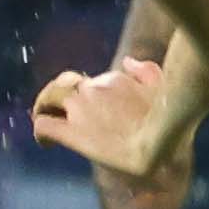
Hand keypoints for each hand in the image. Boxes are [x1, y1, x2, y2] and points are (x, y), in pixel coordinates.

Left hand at [33, 54, 186, 174]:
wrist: (158, 147)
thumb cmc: (167, 121)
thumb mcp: (161, 86)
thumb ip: (144, 71)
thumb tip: (127, 61)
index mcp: (114, 79)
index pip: (89, 83)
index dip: (85, 95)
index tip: (89, 110)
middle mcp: (94, 89)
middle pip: (64, 82)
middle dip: (57, 94)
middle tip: (55, 109)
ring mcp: (81, 109)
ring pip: (48, 98)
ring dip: (44, 108)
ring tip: (45, 121)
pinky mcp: (73, 132)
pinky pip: (44, 126)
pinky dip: (41, 134)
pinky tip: (46, 144)